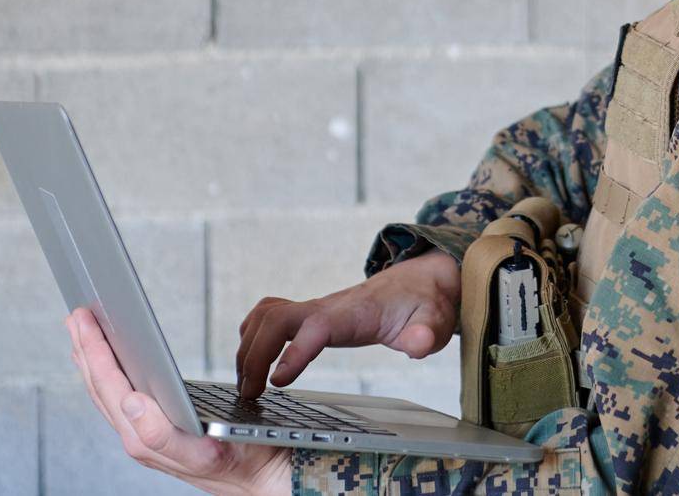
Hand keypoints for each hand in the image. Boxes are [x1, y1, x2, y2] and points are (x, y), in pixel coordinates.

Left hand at [67, 308, 290, 495]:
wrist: (264, 481)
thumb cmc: (244, 463)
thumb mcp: (208, 452)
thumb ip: (162, 436)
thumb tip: (130, 402)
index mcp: (144, 440)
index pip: (109, 386)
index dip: (94, 350)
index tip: (85, 319)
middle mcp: (137, 440)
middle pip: (100, 388)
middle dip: (86, 348)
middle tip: (77, 314)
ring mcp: (143, 437)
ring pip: (106, 393)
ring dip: (92, 359)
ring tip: (83, 332)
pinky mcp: (154, 433)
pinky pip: (120, 399)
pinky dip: (109, 373)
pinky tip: (110, 363)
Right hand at [236, 247, 460, 399]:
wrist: (420, 282)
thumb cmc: (423, 304)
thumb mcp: (434, 322)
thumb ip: (425, 334)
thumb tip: (418, 343)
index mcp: (354, 313)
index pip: (316, 327)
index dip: (294, 352)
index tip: (277, 382)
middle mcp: (327, 306)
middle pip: (275, 319)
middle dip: (254, 355)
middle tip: (249, 395)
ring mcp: (315, 308)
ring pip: (266, 316)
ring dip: (247, 347)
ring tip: (244, 386)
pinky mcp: (310, 314)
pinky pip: (269, 316)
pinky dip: (252, 336)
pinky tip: (250, 362)